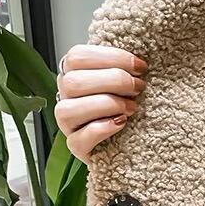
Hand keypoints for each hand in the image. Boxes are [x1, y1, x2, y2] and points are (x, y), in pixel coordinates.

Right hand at [54, 44, 147, 163]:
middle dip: (113, 81)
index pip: (78, 57)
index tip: (139, 66)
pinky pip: (78, 140)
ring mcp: (68, 125)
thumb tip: (138, 57)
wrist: (131, 144)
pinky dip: (101, 130)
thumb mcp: (124, 83)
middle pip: (74, 82)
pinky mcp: (77, 148)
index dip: (110, 58)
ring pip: (69, 110)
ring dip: (106, 105)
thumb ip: (122, 67)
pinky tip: (120, 123)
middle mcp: (65, 98)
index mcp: (73, 74)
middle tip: (138, 87)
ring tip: (132, 108)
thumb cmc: (127, 109)